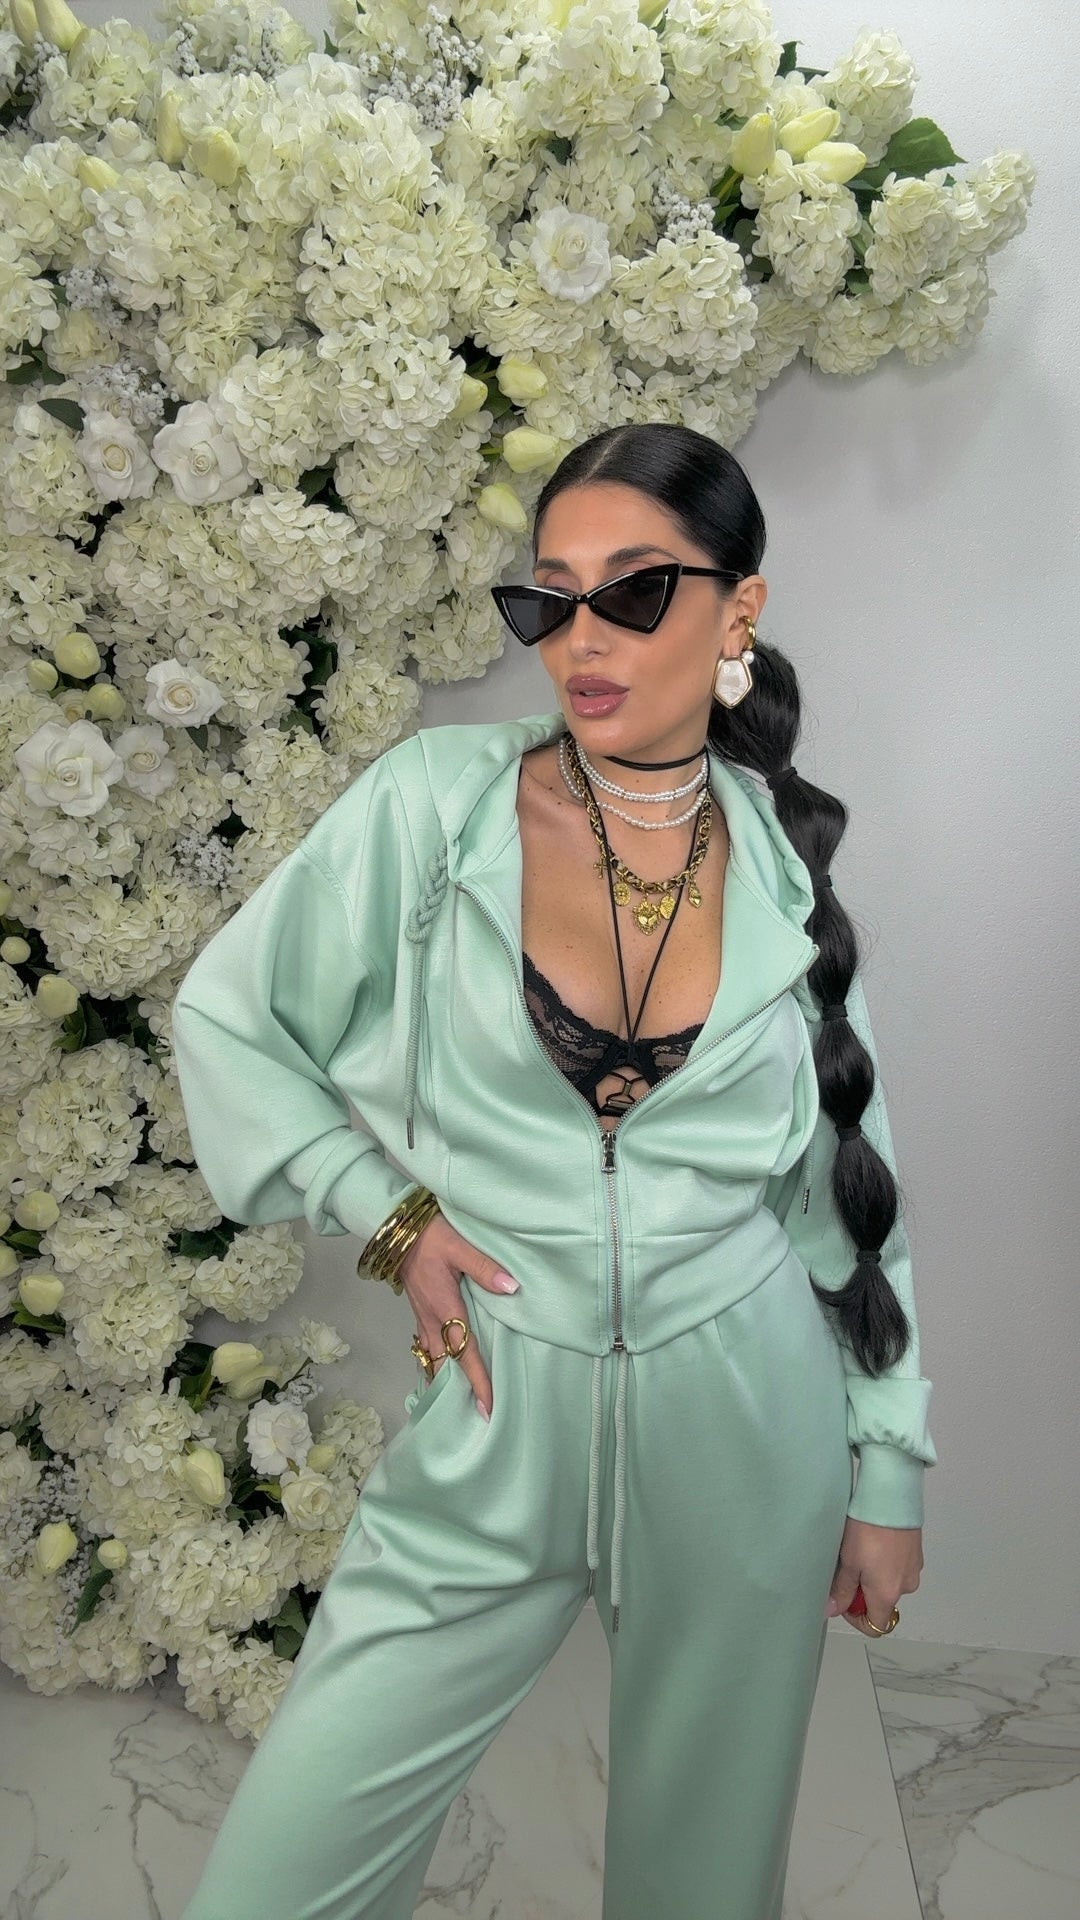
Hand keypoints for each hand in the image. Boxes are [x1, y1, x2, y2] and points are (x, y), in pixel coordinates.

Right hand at [396, 1212, 519, 1419]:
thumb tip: (512, 1288)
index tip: (487, 1408)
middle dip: (460, 1391)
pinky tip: (444, 1370)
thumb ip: (486, 1268)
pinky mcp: (420, 1312)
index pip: (465, 1353)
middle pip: (447, 1366)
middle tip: (477, 1415)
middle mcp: (432, 1320)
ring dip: (447, 1381)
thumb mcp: (460, 1246)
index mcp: (445, 1308)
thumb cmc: (429, 1236)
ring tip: (462, 1401)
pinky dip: (436, 1365)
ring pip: (435, 1360)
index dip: (478, 1381)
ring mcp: (423, 1318)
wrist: (395, 1228)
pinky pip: (427, 1348)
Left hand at [825, 1517, 923, 1634]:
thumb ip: (841, 1590)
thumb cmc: (866, 1531)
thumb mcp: (848, 1562)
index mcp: (888, 1594)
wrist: (891, 1496)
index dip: (857, 1619)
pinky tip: (874, 1541)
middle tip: (846, 1568)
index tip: (843, 1600)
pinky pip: (898, 1566)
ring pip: (890, 1583)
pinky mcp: (916, 1551)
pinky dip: (886, 1562)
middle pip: (883, 1603)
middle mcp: (906, 1587)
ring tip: (860, 1550)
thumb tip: (832, 1611)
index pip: (876, 1626)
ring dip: (874, 1575)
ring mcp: (914, 1568)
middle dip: (863, 1592)